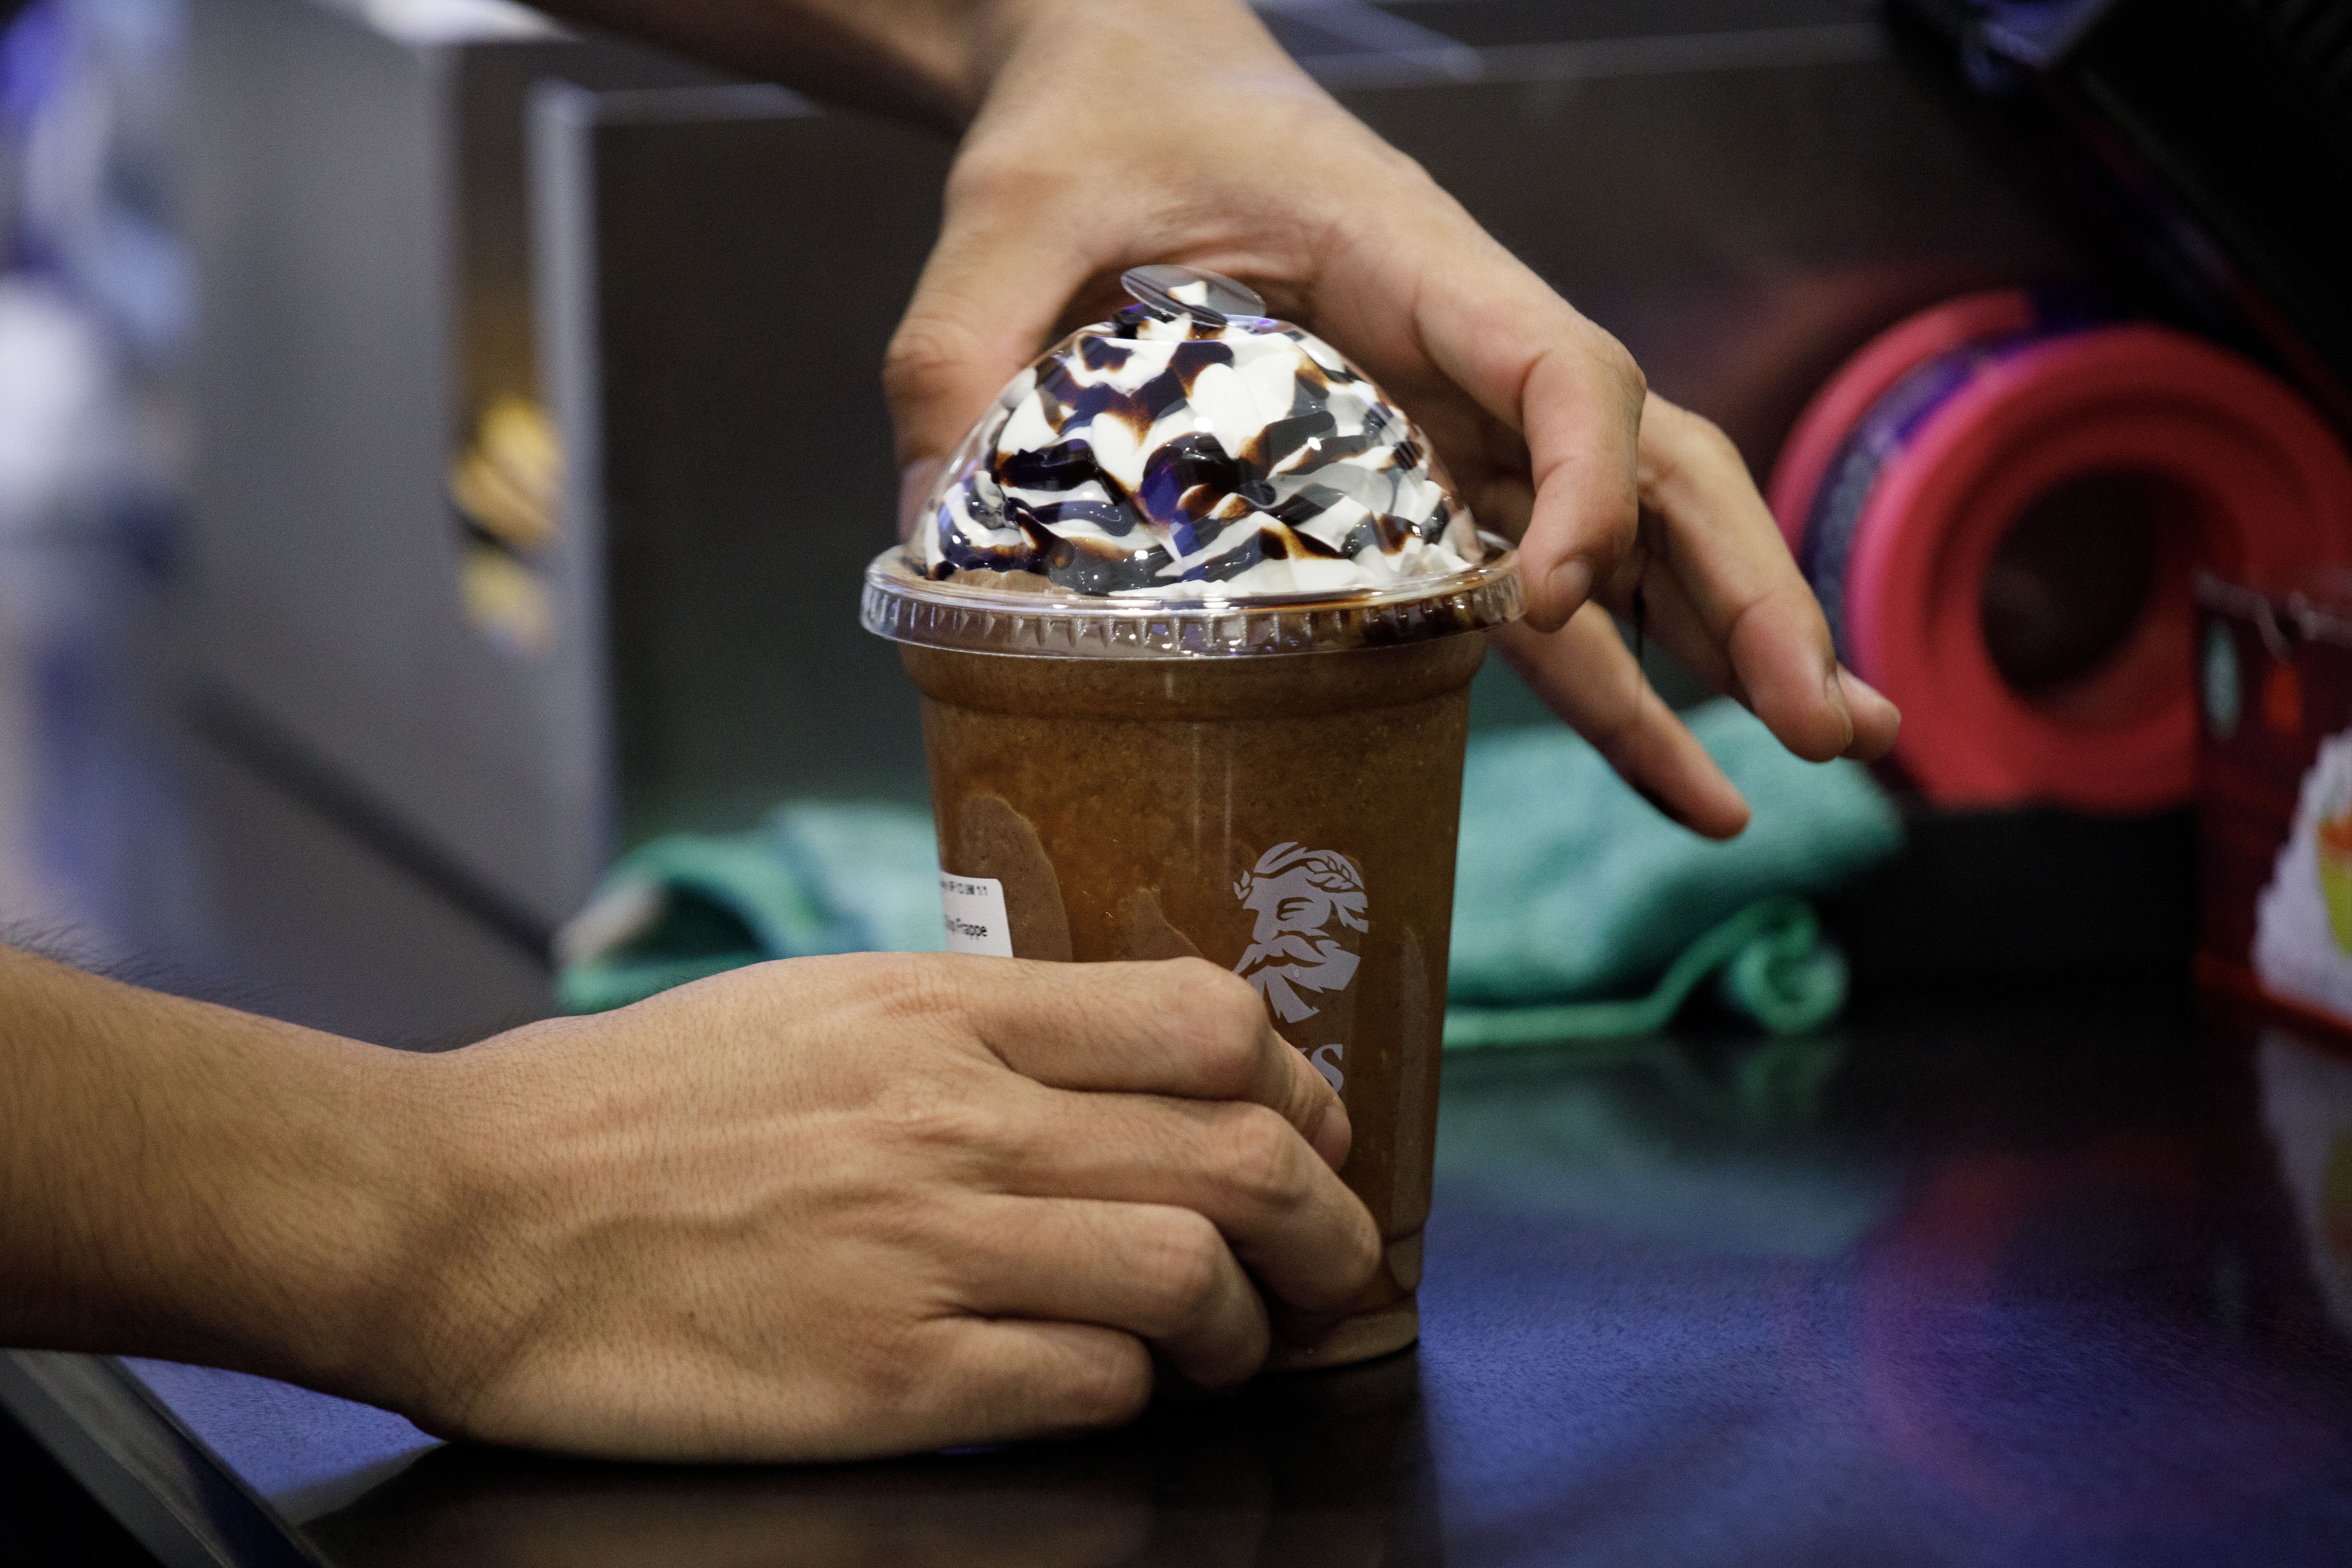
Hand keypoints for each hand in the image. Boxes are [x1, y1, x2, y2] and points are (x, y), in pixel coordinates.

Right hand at [386, 952, 1373, 1460]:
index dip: (1296, 1086)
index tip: (1307, 1131)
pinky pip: (1088, 1384)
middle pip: (1244, 1154)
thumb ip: (977, 1027)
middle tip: (1330, 1259)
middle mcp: (956, 1118)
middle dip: (1329, 1220)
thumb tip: (1122, 1064)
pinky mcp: (884, 1378)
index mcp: (942, 1009)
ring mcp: (924, 1249)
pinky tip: (1114, 1387)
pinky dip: (1135, 1391)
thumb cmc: (635, 1108)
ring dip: (1246, 1326)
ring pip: (1193, 1276)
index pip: (1208, 1021)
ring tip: (1226, 1346)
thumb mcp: (819, 1004)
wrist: (465, 1213)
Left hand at [882, 0, 1898, 837]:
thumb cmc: (1087, 130)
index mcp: (1408, 265)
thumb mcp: (1004, 230)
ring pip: (1638, 519)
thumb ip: (962, 365)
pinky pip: (1547, 561)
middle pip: (1658, 460)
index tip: (1550, 598)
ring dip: (1723, 636)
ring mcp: (1463, 409)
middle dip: (1746, 589)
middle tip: (1832, 723)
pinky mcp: (1433, 460)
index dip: (1584, 487)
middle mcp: (1467, 344)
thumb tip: (928, 542)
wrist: (1121, 72)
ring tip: (1819, 760)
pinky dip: (1618, 656)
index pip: (1558, 370)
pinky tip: (1678, 751)